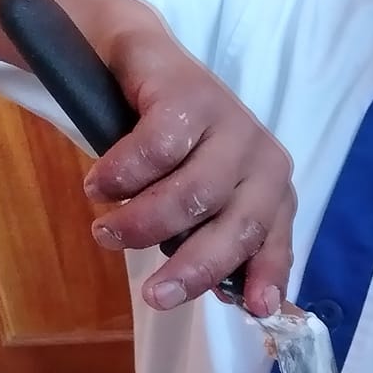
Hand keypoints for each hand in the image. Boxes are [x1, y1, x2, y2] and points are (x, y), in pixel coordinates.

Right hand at [82, 5, 295, 317]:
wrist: (140, 62)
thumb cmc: (175, 146)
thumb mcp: (202, 197)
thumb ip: (216, 238)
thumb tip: (224, 295)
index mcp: (273, 190)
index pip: (271, 243)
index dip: (262, 278)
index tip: (249, 310)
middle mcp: (264, 159)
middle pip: (233, 228)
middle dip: (191, 268)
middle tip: (153, 295)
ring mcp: (232, 125)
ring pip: (192, 196)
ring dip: (142, 222)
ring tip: (106, 231)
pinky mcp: (191, 96)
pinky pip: (154, 152)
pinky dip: (120, 176)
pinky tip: (99, 185)